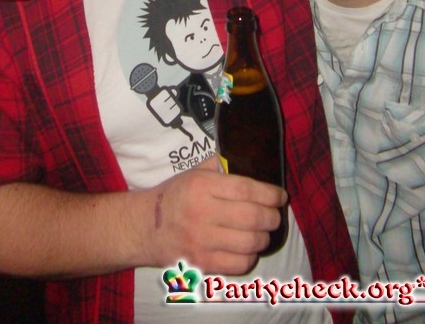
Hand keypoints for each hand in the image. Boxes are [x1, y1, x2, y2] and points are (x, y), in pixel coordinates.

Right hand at [144, 156, 285, 275]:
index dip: (270, 194)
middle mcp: (202, 213)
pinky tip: (247, 248)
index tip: (280, 196)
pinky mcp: (201, 264)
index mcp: (201, 186)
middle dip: (272, 217)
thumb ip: (219, 166)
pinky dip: (250, 257)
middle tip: (274, 216)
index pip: (246, 189)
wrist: (144, 227)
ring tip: (262, 233)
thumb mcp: (192, 173)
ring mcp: (201, 241)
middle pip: (253, 217)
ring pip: (249, 243)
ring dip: (263, 238)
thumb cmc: (174, 196)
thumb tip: (248, 160)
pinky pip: (239, 264)